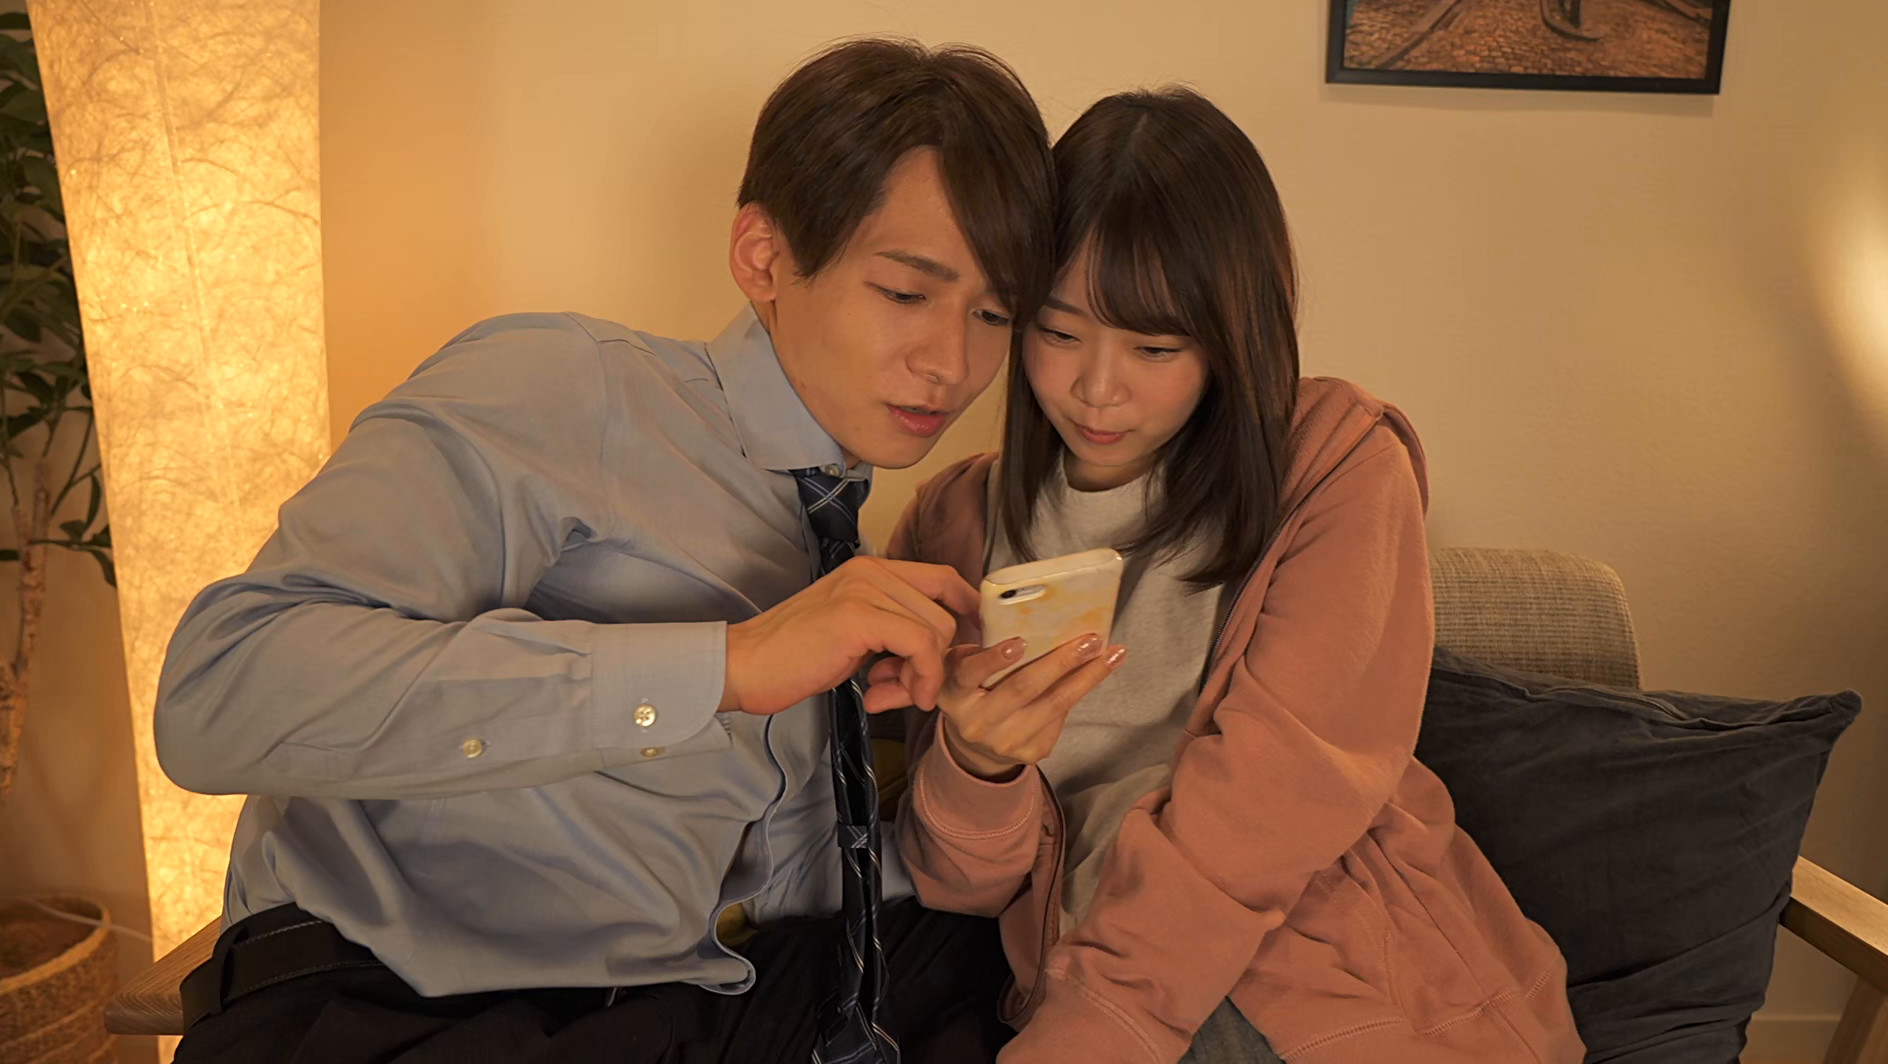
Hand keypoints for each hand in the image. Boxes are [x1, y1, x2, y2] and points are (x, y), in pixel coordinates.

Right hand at [720, 557, 978, 715]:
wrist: (745, 665)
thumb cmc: (795, 657)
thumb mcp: (856, 636)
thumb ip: (896, 635)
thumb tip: (941, 655)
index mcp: (872, 569)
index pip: (944, 578)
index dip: (967, 612)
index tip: (969, 648)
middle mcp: (872, 570)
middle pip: (946, 610)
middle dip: (939, 658)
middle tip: (910, 689)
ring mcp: (864, 589)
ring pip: (936, 630)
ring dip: (926, 674)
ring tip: (892, 693)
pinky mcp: (857, 616)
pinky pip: (919, 645)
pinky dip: (921, 677)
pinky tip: (899, 696)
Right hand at [875, 634, 1125, 780]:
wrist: (973, 749)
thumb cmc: (969, 693)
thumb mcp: (955, 673)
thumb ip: (967, 653)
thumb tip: (1014, 615)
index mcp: (954, 695)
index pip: (970, 675)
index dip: (993, 659)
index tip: (1019, 642)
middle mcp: (977, 722)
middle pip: (1022, 688)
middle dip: (1059, 661)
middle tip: (1089, 638)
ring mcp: (1006, 741)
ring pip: (1052, 704)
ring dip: (1086, 676)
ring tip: (1111, 652)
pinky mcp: (1031, 752)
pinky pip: (1060, 717)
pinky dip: (1083, 690)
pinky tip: (1101, 668)